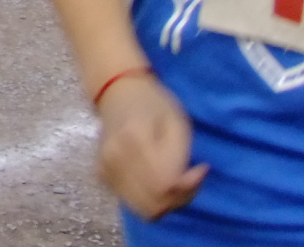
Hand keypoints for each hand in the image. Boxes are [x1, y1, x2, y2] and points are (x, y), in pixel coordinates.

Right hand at [96, 74, 206, 220]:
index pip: (164, 187)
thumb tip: (178, 187)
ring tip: (175, 180)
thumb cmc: (153, 103)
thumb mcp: (176, 123)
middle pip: (154, 206)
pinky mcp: (102, 176)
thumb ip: (178, 158)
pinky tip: (158, 179)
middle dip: (179, 199)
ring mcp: (105, 169)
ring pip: (145, 210)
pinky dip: (152, 199)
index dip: (188, 187)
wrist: (118, 92)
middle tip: (190, 178)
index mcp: (133, 139)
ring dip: (166, 202)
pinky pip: (136, 204)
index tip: (201, 169)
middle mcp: (114, 159)